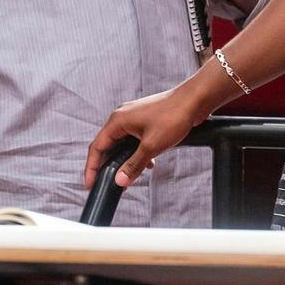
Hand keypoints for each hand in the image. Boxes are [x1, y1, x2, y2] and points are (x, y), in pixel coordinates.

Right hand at [84, 85, 202, 189]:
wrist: (194, 100)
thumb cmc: (173, 116)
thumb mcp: (152, 146)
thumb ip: (133, 165)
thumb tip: (120, 181)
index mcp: (117, 121)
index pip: (97, 147)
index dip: (92, 167)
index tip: (90, 183)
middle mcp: (122, 117)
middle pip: (107, 146)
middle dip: (109, 166)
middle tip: (108, 184)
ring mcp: (133, 118)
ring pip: (122, 144)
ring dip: (125, 160)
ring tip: (130, 177)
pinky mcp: (145, 120)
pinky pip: (134, 140)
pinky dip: (137, 153)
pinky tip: (148, 163)